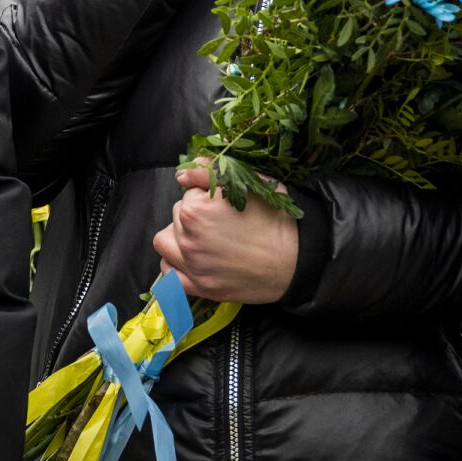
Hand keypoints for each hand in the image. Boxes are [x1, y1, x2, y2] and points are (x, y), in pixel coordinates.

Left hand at [151, 159, 297, 303]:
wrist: (297, 259)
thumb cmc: (276, 218)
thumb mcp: (250, 183)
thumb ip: (210, 172)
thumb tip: (182, 174)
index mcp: (196, 210)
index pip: (189, 192)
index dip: (208, 194)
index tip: (226, 203)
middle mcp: (188, 239)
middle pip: (176, 215)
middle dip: (194, 214)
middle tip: (221, 221)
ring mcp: (192, 266)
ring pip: (165, 243)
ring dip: (177, 237)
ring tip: (201, 238)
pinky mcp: (200, 288)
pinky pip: (168, 276)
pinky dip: (175, 267)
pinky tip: (193, 260)